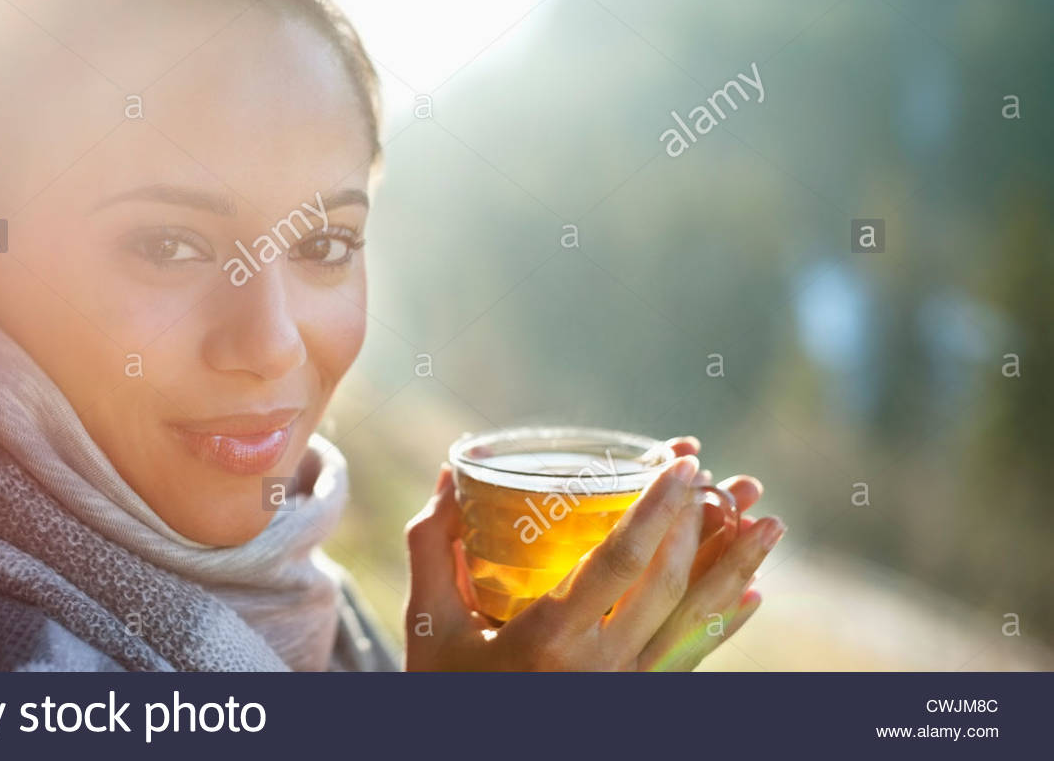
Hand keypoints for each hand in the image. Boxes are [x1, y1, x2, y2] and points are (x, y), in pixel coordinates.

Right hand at [404, 437, 783, 670]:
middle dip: (702, 525)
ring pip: (693, 622)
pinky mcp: (633, 701)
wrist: (466, 760)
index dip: (656, 509)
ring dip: (734, 567)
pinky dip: (724, 625)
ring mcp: (623, 688)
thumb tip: (448, 478)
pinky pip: (690, 658)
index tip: (682, 465)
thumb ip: (434, 547)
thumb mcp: (429, 623)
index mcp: (550, 639)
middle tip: (718, 478)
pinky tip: (750, 593)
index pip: (619, 562)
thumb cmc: (443, 692)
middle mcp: (599, 666)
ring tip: (766, 523)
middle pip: (670, 586)